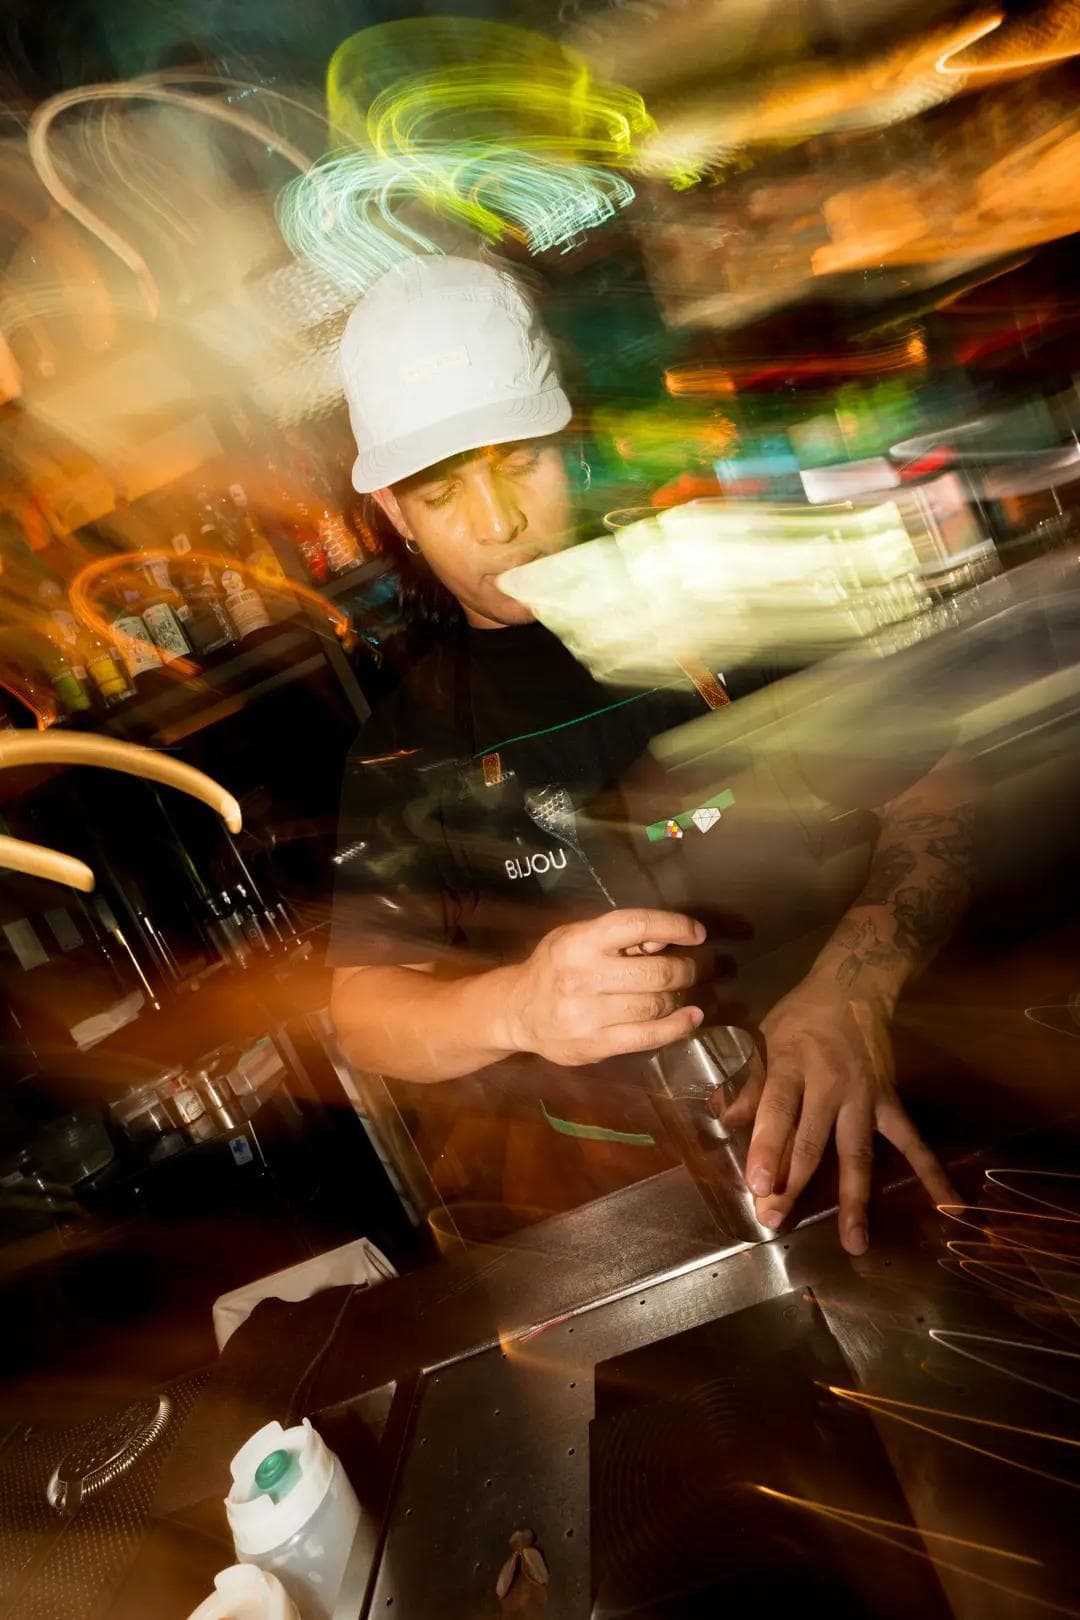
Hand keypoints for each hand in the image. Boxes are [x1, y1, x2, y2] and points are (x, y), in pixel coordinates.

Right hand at [504, 908, 705, 1065]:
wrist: (516, 1011)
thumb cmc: (552, 967)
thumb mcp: (575, 937)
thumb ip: (617, 936)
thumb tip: (667, 938)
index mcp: (579, 942)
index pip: (636, 925)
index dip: (674, 926)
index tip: (697, 933)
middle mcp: (583, 976)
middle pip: (655, 971)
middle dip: (685, 969)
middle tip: (693, 968)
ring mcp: (588, 1014)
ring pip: (656, 1004)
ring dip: (679, 998)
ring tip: (682, 992)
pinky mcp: (595, 1044)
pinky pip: (648, 1036)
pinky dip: (677, 1027)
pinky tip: (691, 1018)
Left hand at [732, 977, 954, 1253]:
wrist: (854, 987)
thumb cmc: (799, 1018)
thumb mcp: (764, 1039)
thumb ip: (749, 1084)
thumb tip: (724, 1124)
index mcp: (793, 1064)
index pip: (778, 1111)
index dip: (766, 1148)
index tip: (758, 1186)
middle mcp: (831, 1084)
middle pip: (812, 1141)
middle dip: (793, 1184)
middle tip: (775, 1221)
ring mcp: (866, 1096)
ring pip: (857, 1153)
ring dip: (854, 1199)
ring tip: (854, 1243)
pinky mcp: (890, 1101)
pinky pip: (912, 1140)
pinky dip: (931, 1171)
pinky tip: (949, 1203)